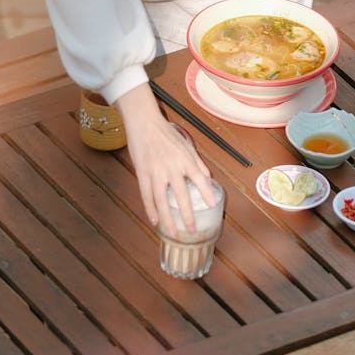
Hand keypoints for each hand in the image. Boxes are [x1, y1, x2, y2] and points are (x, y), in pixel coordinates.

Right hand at [116, 83, 214, 234]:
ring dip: (168, 218)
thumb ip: (197, 162)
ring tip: (173, 232)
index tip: (212, 205)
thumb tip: (208, 176)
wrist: (144, 122)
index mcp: (184, 159)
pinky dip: (150, 210)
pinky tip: (155, 220)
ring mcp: (156, 172)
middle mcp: (172, 167)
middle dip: (187, 215)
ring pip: (162, 201)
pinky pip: (146, 195)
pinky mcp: (142, 173)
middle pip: (181, 195)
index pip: (199, 178)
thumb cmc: (165, 132)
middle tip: (191, 229)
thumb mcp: (186, 144)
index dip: (206, 192)